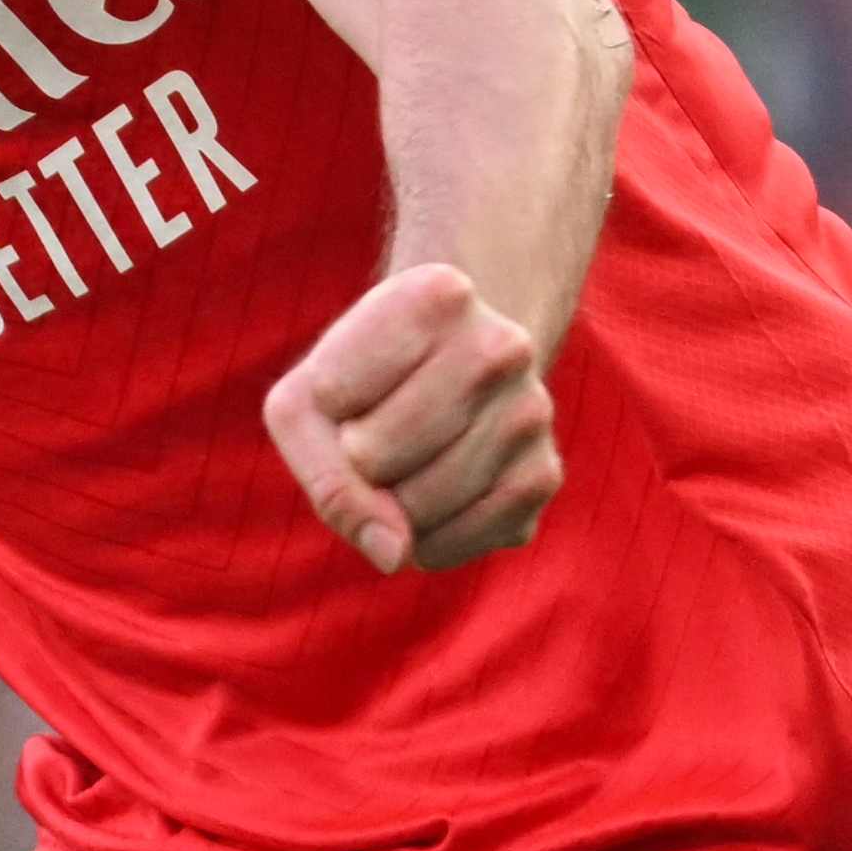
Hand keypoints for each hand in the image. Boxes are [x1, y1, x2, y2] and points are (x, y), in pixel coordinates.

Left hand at [264, 257, 560, 573]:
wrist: (453, 367)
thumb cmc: (364, 380)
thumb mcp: (309, 401)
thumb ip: (324, 476)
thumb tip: (394, 554)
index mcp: (438, 296)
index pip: (331, 392)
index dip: (326, 406)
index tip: (357, 379)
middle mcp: (503, 346)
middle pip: (373, 456)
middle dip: (358, 462)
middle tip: (383, 426)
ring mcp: (532, 413)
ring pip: (414, 511)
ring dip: (389, 508)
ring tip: (409, 460)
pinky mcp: (543, 477)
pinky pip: (450, 544)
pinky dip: (422, 540)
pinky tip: (435, 496)